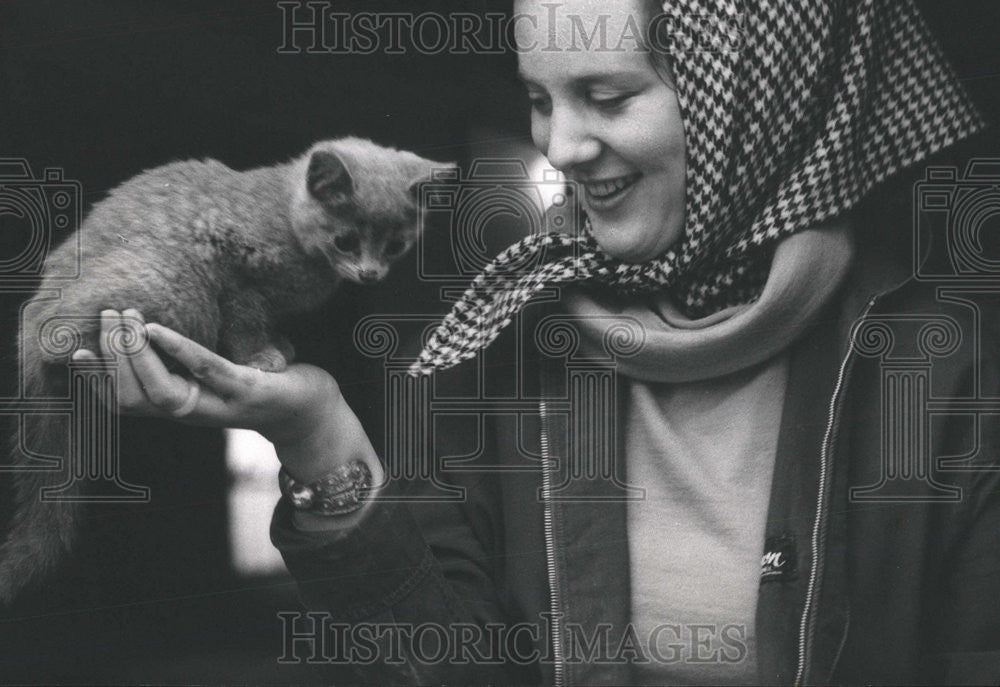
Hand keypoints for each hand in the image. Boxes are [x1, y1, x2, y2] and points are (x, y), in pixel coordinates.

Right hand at [76, 309, 379, 485]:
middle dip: (112, 359)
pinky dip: (177, 349)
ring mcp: (220, 406)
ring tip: (126, 316)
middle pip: (134, 400)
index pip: (125, 405)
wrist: (311, 412)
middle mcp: (194, 414)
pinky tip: (157, 328)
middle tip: (104, 314)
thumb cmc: (260, 385)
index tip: (74, 351)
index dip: (97, 382)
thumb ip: (184, 364)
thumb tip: (149, 331)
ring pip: (161, 392)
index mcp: (181, 409)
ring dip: (136, 354)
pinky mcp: (248, 393)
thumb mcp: (216, 375)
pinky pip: (205, 370)